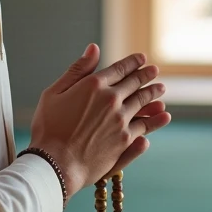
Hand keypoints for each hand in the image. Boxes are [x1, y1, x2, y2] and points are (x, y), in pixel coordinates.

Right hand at [28, 44, 172, 193]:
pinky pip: (144, 126)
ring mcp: (120, 120)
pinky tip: (162, 115)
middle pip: (134, 84)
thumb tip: (94, 48)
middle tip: (155, 71)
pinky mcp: (125, 140)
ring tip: (161, 89)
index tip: (142, 59)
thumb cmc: (48, 128)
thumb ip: (77, 70)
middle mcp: (111, 100)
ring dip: (153, 94)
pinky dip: (155, 119)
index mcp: (93, 85)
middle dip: (146, 75)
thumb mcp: (54, 93)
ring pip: (143, 103)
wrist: (54, 164)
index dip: (132, 62)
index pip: (119, 69)